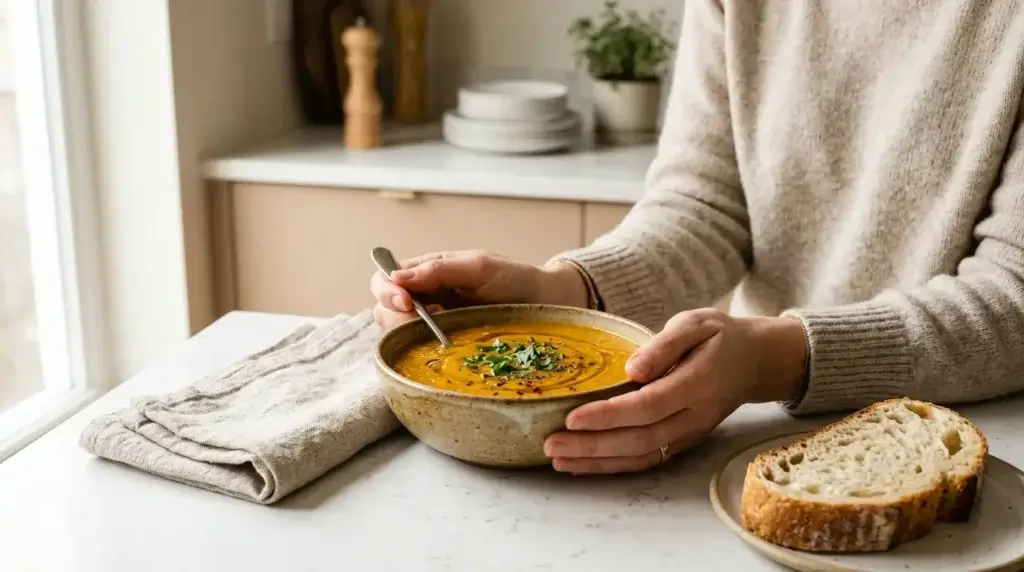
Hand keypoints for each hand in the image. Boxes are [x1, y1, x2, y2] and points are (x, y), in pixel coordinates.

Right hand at [370, 250, 588, 331]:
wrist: (547, 303)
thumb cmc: (516, 279)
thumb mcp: (479, 267)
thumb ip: (439, 269)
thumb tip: (397, 277)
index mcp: (427, 271)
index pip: (385, 278)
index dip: (387, 291)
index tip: (408, 302)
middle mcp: (424, 296)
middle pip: (383, 308)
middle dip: (397, 316)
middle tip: (432, 318)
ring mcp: (433, 322)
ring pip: (396, 332)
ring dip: (411, 333)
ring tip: (445, 327)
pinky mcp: (444, 344)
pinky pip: (418, 349)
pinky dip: (424, 349)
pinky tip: (447, 343)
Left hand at [543, 308, 806, 474]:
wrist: (755, 361)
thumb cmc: (719, 336)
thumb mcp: (695, 324)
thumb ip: (664, 345)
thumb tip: (632, 370)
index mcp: (698, 382)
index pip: (648, 405)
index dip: (609, 415)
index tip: (571, 417)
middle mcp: (695, 416)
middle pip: (640, 439)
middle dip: (593, 446)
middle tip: (551, 444)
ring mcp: (690, 433)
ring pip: (642, 456)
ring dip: (598, 462)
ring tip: (558, 459)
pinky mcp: (683, 441)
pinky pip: (647, 459)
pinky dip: (613, 466)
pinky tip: (582, 464)